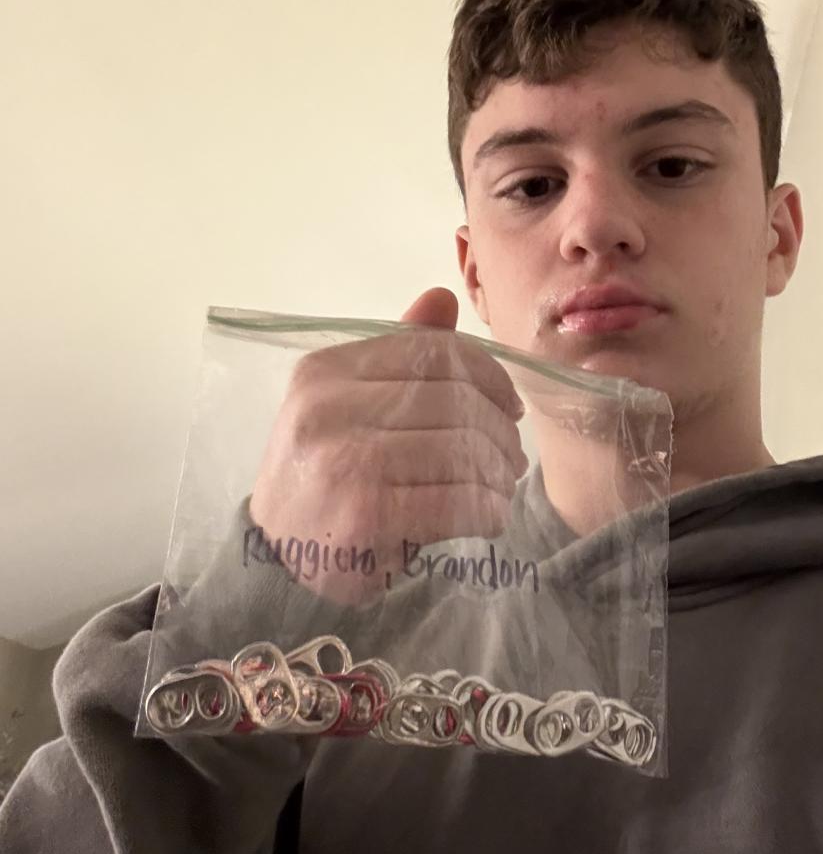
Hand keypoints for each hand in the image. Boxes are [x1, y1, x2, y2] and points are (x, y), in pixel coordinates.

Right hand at [248, 289, 527, 602]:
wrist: (277, 557)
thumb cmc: (326, 474)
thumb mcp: (351, 405)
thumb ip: (399, 355)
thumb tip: (442, 296)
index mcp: (325, 370)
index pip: (434, 352)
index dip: (489, 375)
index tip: (511, 405)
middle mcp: (326, 409)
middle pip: (454, 402)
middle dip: (499, 431)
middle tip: (513, 457)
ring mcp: (340, 463)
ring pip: (459, 451)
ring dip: (498, 473)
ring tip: (503, 487)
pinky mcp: (360, 518)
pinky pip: (453, 502)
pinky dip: (486, 510)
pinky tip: (489, 517)